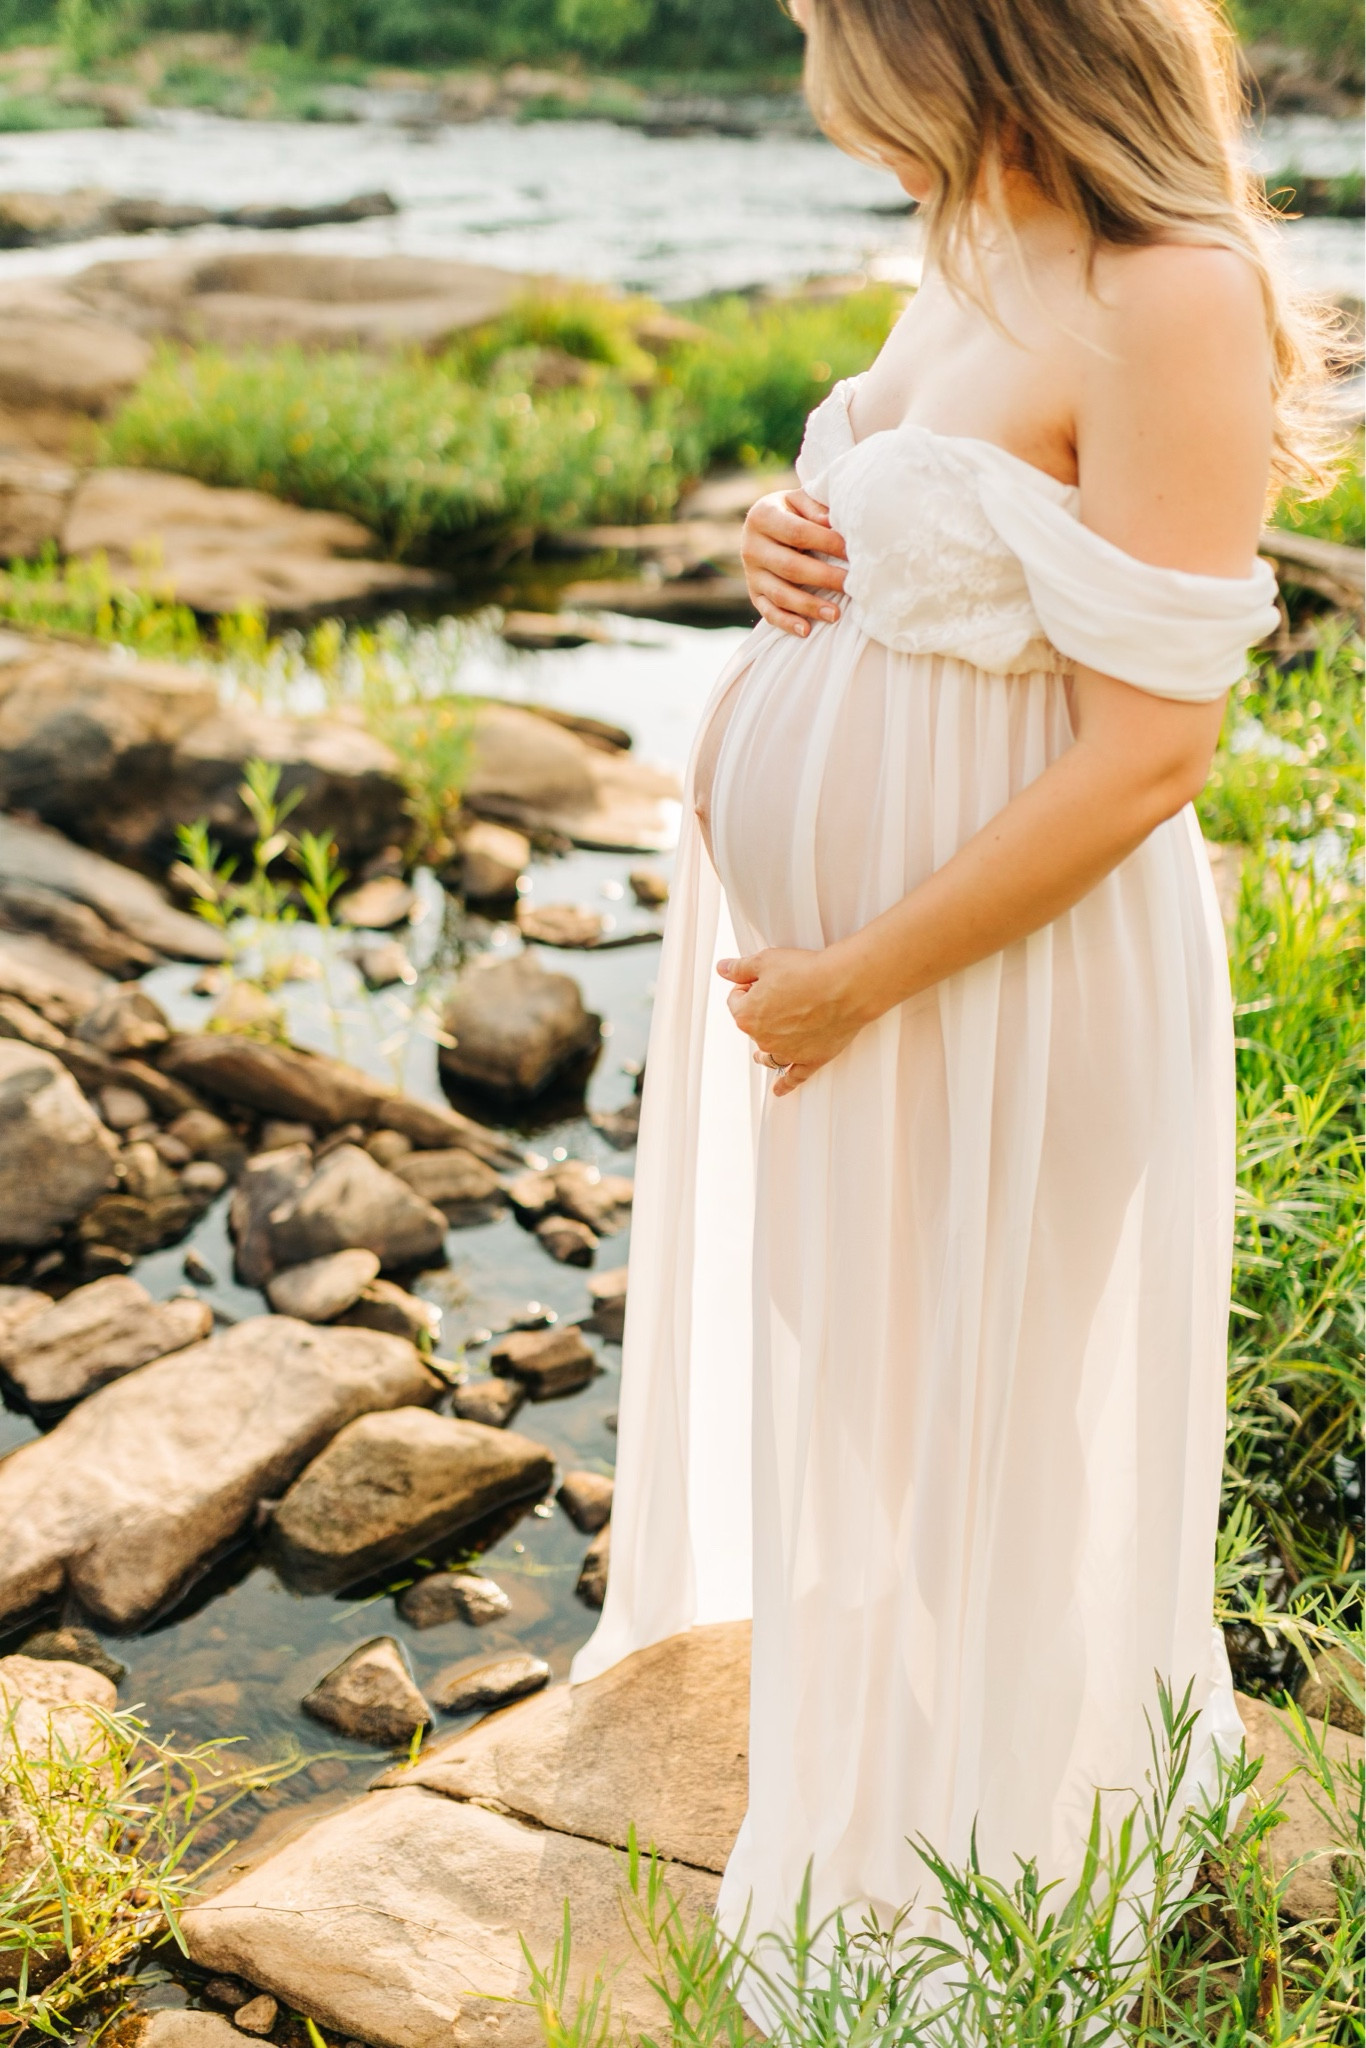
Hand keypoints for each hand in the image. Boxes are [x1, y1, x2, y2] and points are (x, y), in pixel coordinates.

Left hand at [717, 947, 864, 1095]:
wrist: (844, 986)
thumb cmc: (808, 972)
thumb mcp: (766, 961)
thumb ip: (740, 968)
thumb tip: (724, 969)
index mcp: (747, 1016)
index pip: (736, 1001)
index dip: (747, 987)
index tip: (759, 981)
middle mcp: (763, 1038)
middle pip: (753, 1027)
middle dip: (761, 1013)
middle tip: (781, 997)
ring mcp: (787, 1052)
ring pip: (769, 1054)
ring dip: (766, 1050)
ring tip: (764, 1050)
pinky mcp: (810, 1060)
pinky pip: (794, 1077)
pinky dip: (785, 1084)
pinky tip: (778, 1090)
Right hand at [741, 488, 847, 636]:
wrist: (769, 525)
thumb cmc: (795, 512)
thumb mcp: (801, 501)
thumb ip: (815, 507)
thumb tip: (830, 521)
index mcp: (762, 516)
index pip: (798, 533)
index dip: (827, 543)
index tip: (853, 553)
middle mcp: (751, 546)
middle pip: (790, 566)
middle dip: (824, 578)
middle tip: (852, 586)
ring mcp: (751, 573)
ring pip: (780, 594)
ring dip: (809, 606)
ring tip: (835, 615)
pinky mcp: (754, 594)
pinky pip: (768, 612)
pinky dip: (787, 623)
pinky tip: (806, 630)